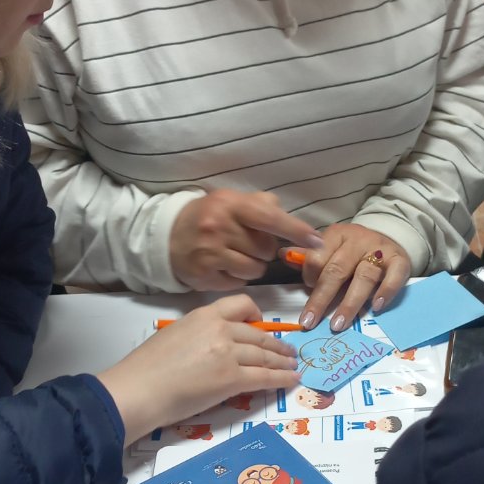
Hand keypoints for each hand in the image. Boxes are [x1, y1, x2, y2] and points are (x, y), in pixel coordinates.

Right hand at [99, 295, 299, 444]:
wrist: (139, 388)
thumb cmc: (146, 368)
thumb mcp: (174, 335)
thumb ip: (199, 334)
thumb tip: (213, 348)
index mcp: (204, 315)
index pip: (241, 305)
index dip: (257, 315)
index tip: (262, 324)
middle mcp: (220, 329)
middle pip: (259, 334)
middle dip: (277, 344)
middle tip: (288, 351)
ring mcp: (228, 353)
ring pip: (265, 355)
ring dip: (282, 361)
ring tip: (292, 366)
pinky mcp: (232, 379)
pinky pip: (265, 377)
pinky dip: (281, 378)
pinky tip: (291, 379)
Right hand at [169, 191, 322, 290]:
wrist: (167, 236)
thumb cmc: (208, 216)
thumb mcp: (231, 201)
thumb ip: (262, 205)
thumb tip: (290, 221)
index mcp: (230, 204)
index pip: (271, 218)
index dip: (296, 230)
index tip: (316, 240)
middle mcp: (219, 227)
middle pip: (265, 249)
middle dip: (262, 249)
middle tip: (246, 243)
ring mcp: (210, 253)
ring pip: (254, 269)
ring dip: (252, 266)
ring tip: (235, 256)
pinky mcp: (204, 275)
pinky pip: (238, 282)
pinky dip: (236, 277)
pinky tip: (223, 267)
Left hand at [292, 223, 410, 330]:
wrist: (389, 236)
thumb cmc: (353, 249)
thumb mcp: (330, 247)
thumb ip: (309, 256)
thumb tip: (282, 256)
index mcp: (336, 235)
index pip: (317, 256)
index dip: (310, 276)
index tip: (306, 291)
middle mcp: (358, 241)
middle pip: (337, 270)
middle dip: (322, 298)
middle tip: (310, 321)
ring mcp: (380, 250)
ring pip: (364, 276)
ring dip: (350, 302)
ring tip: (338, 323)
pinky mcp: (400, 260)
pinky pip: (395, 276)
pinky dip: (386, 292)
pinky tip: (376, 307)